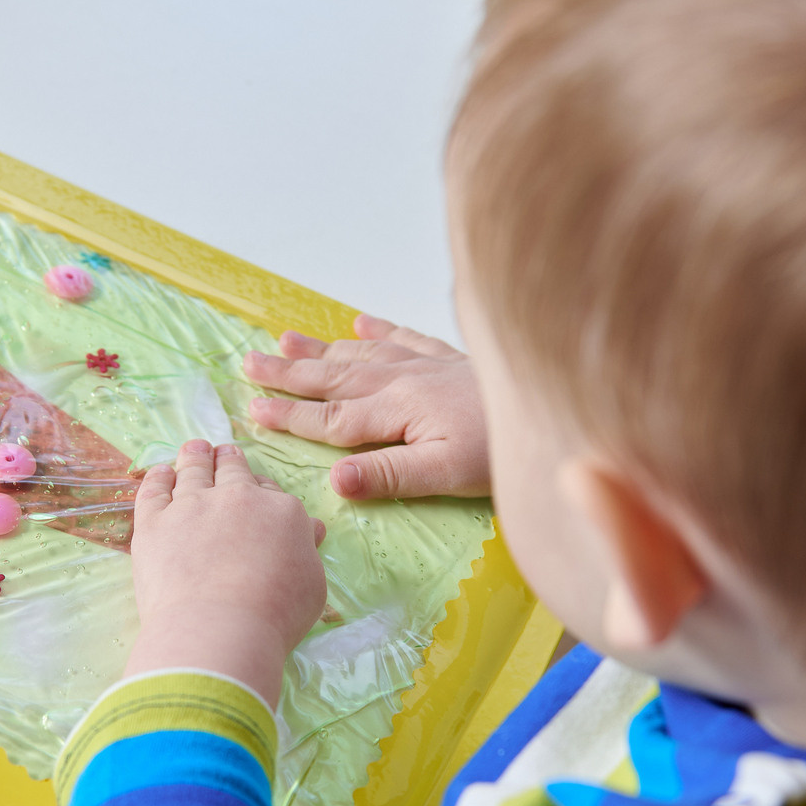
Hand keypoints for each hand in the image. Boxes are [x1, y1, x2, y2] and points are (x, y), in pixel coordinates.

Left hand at [123, 440, 326, 707]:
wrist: (219, 630)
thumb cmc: (275, 617)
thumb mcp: (311, 585)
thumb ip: (306, 551)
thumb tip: (309, 528)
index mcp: (280, 510)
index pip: (271, 491)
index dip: (263, 492)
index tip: (257, 493)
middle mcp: (237, 497)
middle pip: (233, 470)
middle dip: (229, 460)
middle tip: (224, 453)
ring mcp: (191, 506)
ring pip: (193, 469)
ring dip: (195, 456)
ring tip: (194, 449)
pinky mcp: (154, 522)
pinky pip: (153, 489)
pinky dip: (156, 477)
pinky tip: (159, 473)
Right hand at [245, 314, 489, 500]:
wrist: (558, 400)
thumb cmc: (504, 450)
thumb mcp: (446, 476)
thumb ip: (389, 476)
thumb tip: (334, 481)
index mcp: (396, 411)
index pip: (330, 419)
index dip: (289, 417)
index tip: (252, 413)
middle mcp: (404, 380)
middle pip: (334, 378)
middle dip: (289, 374)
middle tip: (248, 363)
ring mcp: (428, 364)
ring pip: (360, 355)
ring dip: (320, 350)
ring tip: (284, 340)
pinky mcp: (453, 358)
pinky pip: (405, 337)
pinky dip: (379, 331)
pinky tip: (361, 324)